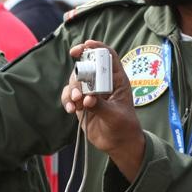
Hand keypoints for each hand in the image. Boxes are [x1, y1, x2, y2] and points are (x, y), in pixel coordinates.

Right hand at [62, 41, 145, 181]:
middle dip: (79, 75)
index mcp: (116, 80)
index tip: (83, 47)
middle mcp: (102, 83)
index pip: (107, 56)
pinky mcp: (81, 103)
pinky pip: (69, 95)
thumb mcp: (116, 116)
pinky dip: (67, 100)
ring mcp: (90, 92)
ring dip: (72, 90)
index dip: (95, 48)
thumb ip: (101, 106)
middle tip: (79, 91)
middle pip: (86, 67)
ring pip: (75, 81)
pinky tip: (71, 110)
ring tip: (76, 103)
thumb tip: (87, 99)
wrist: (119, 143)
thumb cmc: (125, 126)